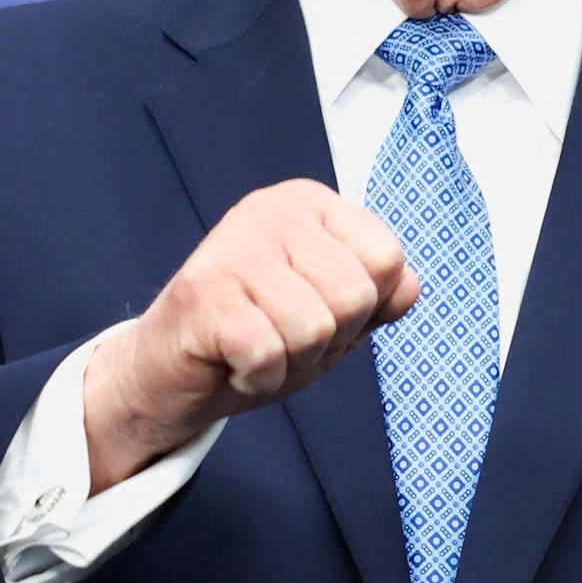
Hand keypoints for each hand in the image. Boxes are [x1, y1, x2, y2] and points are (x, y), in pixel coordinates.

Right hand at [82, 182, 416, 486]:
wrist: (170, 374)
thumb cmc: (255, 337)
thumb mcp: (333, 316)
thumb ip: (379, 295)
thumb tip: (410, 284)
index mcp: (310, 204)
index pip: (388, 259)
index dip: (364, 309)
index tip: (316, 311)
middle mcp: (271, 209)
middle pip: (354, 295)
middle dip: (328, 340)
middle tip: (282, 336)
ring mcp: (233, 244)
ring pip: (315, 328)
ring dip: (290, 361)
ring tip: (257, 347)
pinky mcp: (202, 291)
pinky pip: (268, 353)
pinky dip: (257, 377)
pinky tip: (232, 362)